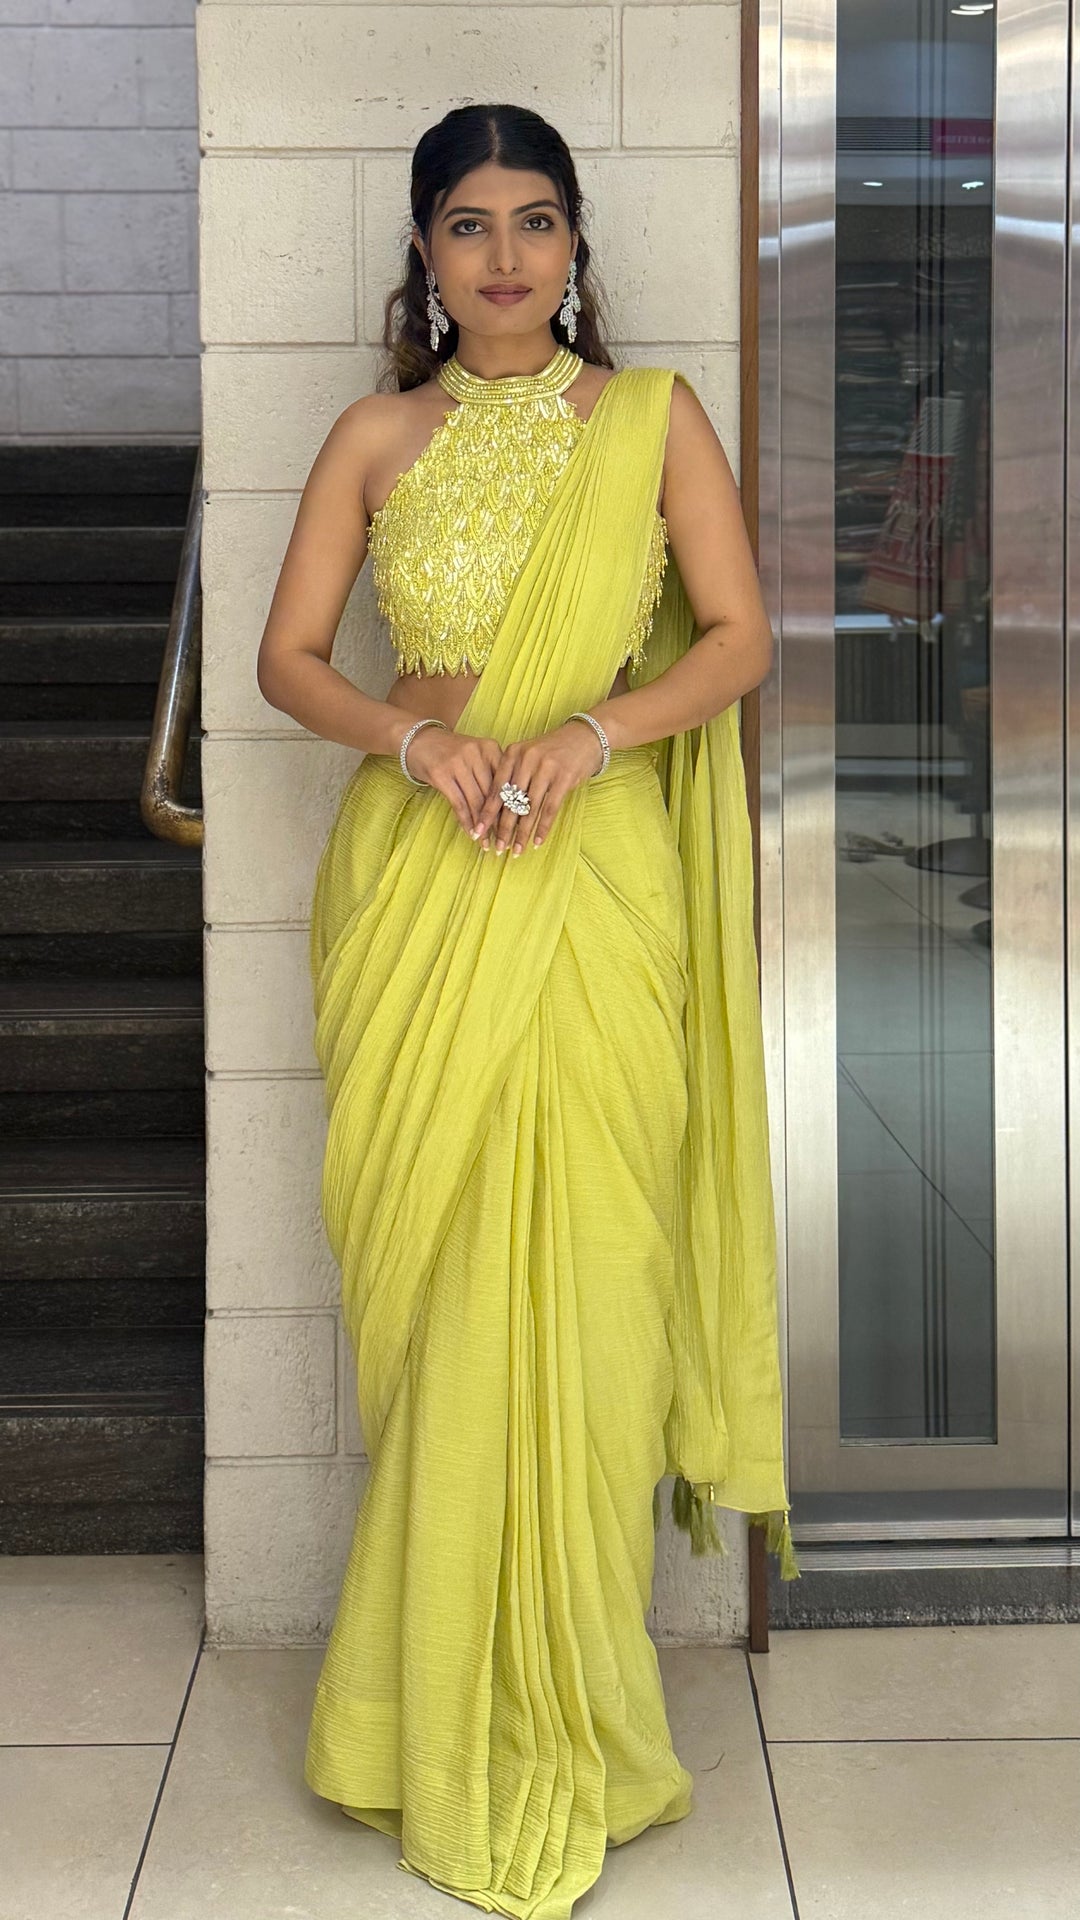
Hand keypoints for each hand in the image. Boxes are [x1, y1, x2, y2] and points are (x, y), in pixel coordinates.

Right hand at [403, 724, 504, 836]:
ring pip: (476, 801)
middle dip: (498, 821)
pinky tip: (470, 833)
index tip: (518, 827)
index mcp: (490, 748)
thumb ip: (491, 775)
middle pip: (492, 793)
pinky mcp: (441, 774)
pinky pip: (459, 803)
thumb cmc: (452, 753)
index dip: (512, 807)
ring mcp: (457, 762)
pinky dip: (466, 821)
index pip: (506, 782)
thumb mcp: (476, 757)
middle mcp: (476, 753)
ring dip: (482, 825)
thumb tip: (509, 810)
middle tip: (504, 841)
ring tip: (487, 843)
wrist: (418, 740)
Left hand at [473, 719, 604, 855]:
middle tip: (497, 847)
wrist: (584, 737)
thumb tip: (497, 814)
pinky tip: (537, 842)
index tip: (478, 831)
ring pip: (529, 808)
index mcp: (513, 754)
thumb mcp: (528, 757)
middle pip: (511, 801)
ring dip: (522, 833)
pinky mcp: (564, 777)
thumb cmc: (552, 752)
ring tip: (516, 850)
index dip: (487, 813)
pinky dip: (543, 828)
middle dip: (503, 828)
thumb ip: (512, 777)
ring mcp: (546, 768)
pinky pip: (550, 809)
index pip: (496, 788)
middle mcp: (527, 759)